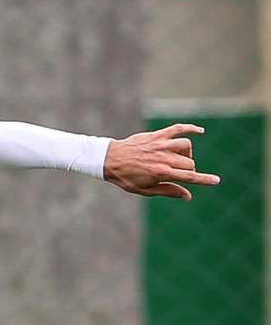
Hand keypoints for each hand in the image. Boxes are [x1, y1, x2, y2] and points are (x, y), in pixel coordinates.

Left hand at [103, 123, 220, 199]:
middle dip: (188, 170)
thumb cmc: (126, 177)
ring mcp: (161, 144)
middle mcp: (163, 157)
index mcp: (161, 173)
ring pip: (186, 146)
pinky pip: (178, 128)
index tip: (216, 181)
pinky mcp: (157, 135)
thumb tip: (188, 196)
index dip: (204, 180)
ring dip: (186, 154)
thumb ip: (168, 191)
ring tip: (177, 159)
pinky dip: (191, 128)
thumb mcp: (144, 189)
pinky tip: (200, 131)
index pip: (189, 177)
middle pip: (189, 163)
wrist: (109, 159)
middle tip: (176, 173)